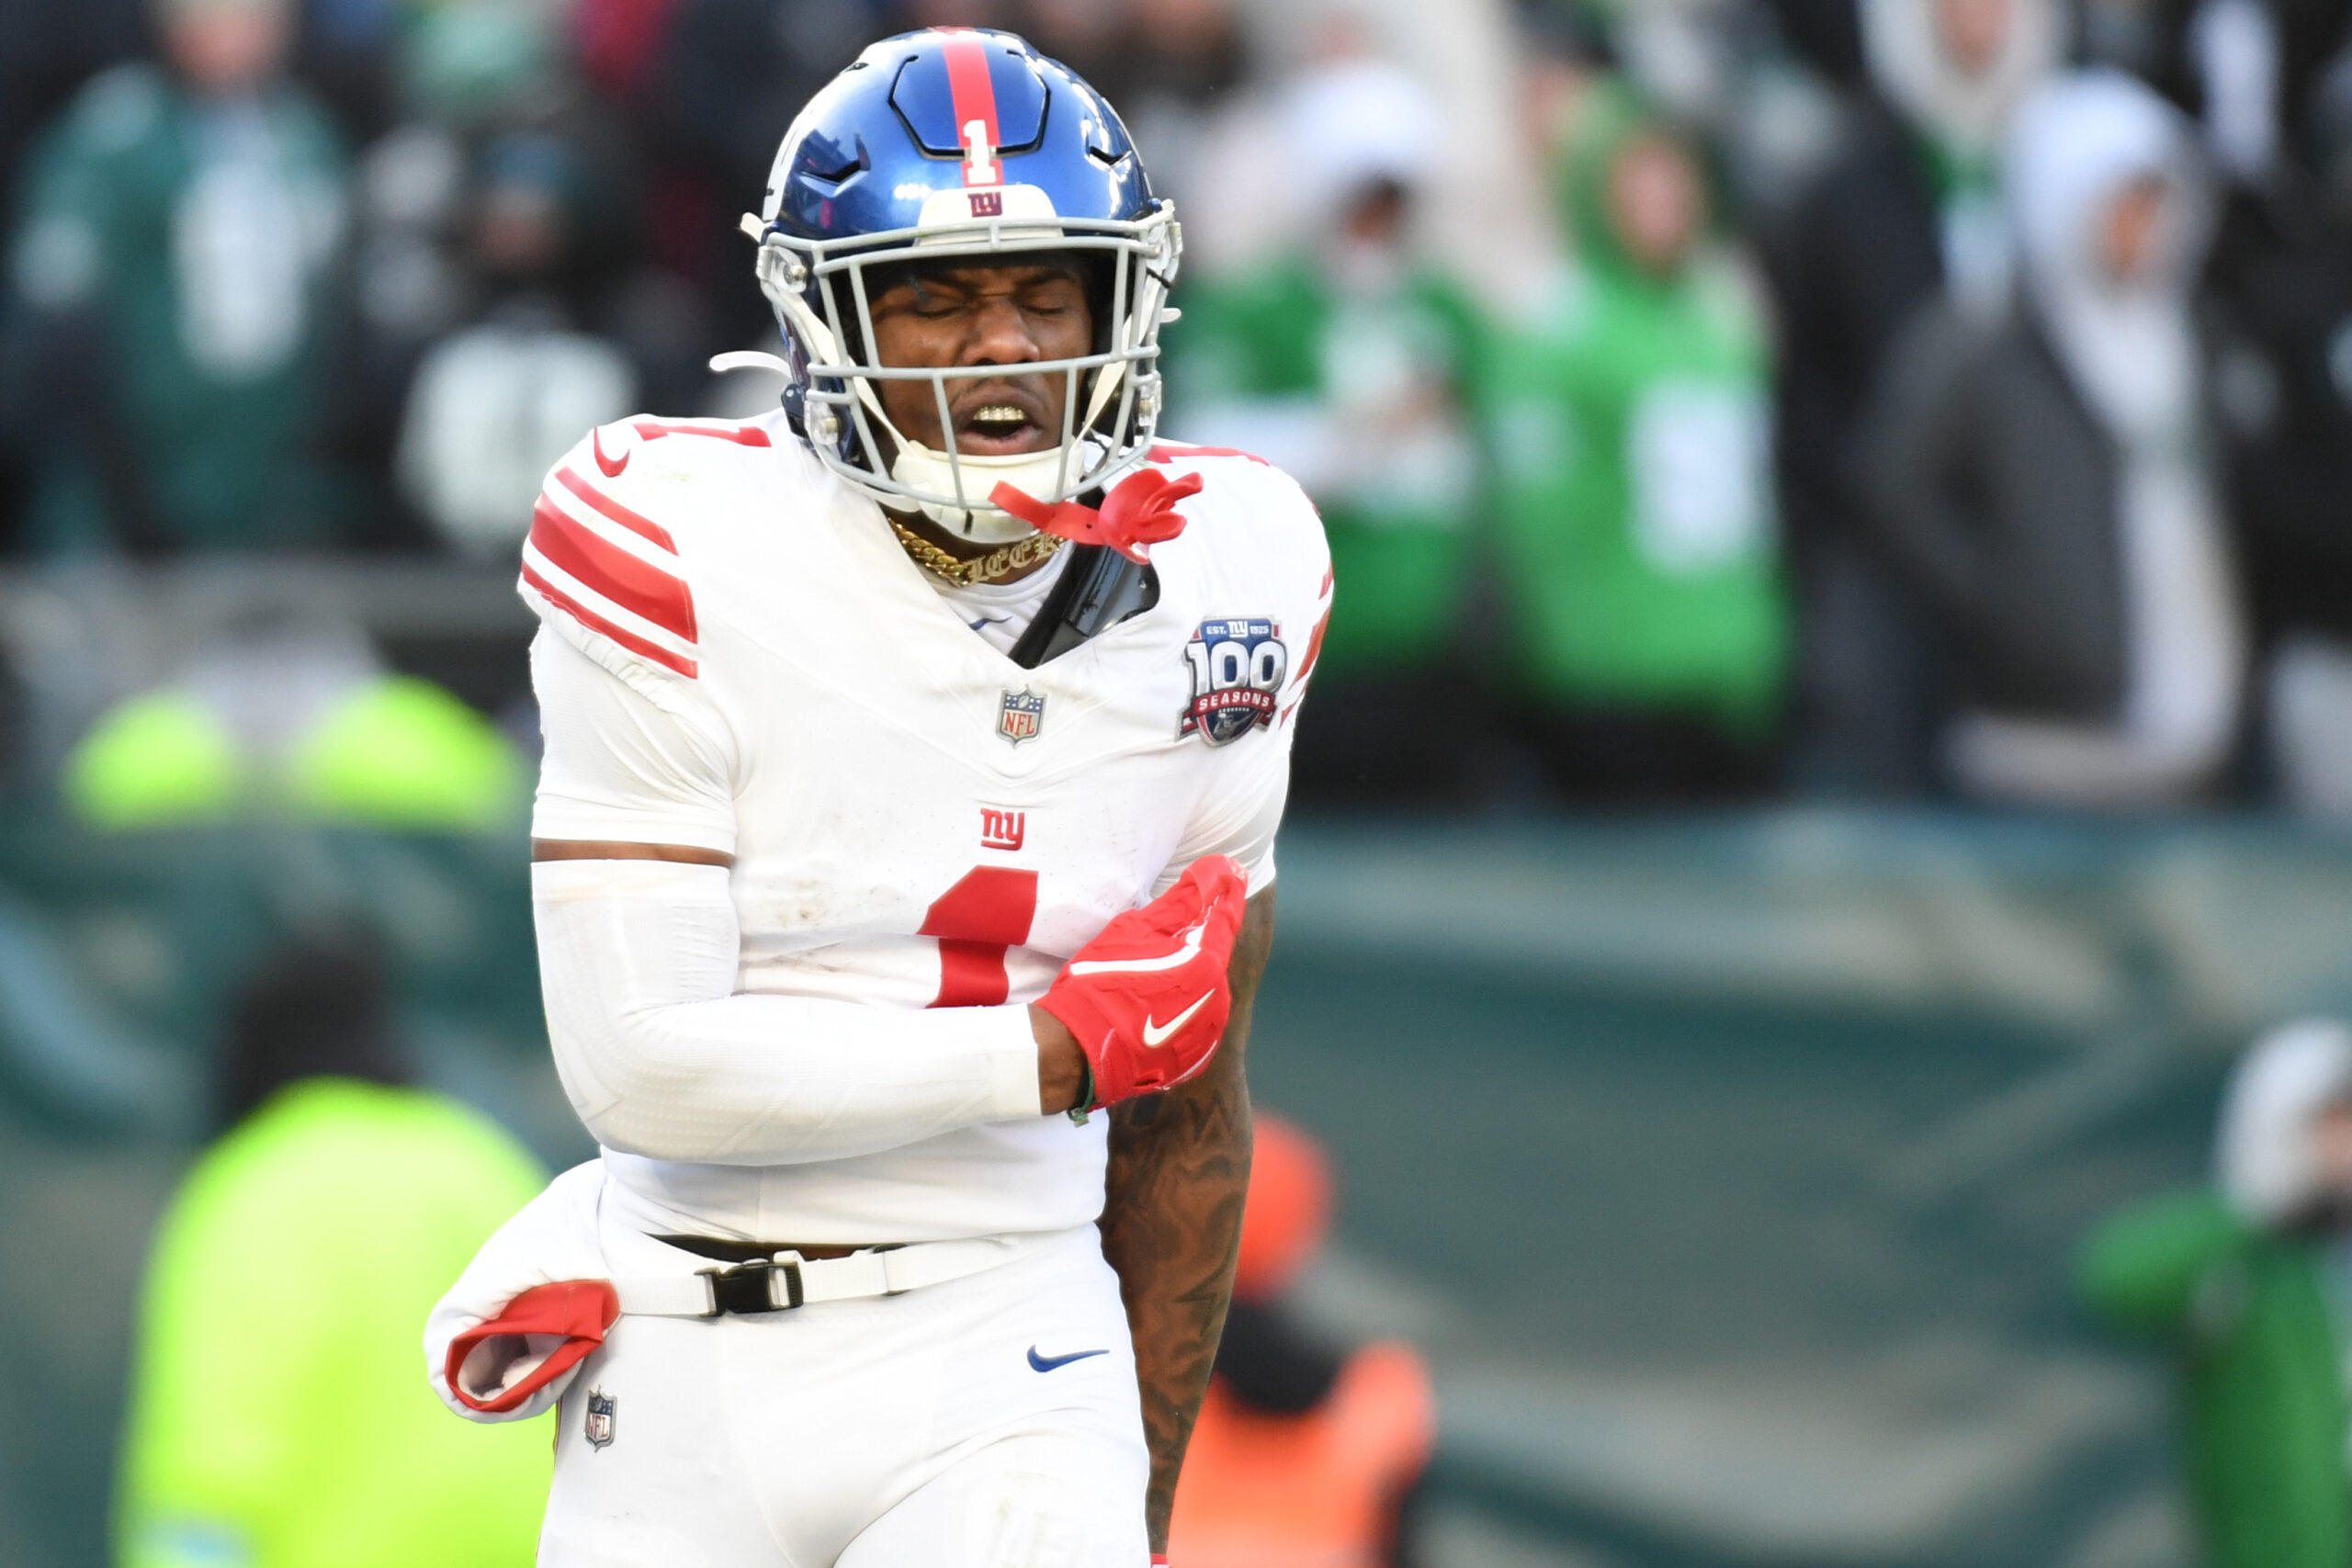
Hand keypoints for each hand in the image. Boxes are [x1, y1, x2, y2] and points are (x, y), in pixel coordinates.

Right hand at [1037, 857, 1248, 1108]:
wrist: (1078, 1053)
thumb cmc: (1102, 982)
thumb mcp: (1135, 929)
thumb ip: (1182, 900)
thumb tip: (1218, 869)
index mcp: (1208, 962)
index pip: (1226, 916)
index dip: (1227, 892)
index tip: (1230, 872)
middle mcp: (1219, 998)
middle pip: (1213, 955)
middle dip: (1195, 943)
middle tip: (1161, 940)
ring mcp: (1208, 1033)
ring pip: (1205, 991)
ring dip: (1187, 979)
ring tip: (1148, 981)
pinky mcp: (1193, 1059)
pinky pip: (1193, 1023)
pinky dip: (1179, 1011)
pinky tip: (1150, 1009)